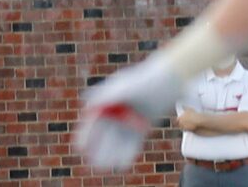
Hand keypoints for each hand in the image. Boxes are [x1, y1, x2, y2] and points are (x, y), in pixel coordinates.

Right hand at [75, 53, 188, 170]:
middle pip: (104, 133)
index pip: (92, 121)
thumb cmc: (143, 81)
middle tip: (93, 162)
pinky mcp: (142, 126)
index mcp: (106, 101)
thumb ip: (105, 96)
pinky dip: (127, 152)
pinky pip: (133, 142)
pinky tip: (122, 164)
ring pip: (117, 140)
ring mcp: (129, 120)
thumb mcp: (123, 87)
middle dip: (98, 148)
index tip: (80, 147)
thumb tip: (88, 104)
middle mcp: (116, 111)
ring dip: (111, 153)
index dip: (85, 135)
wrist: (166, 81)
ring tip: (106, 166)